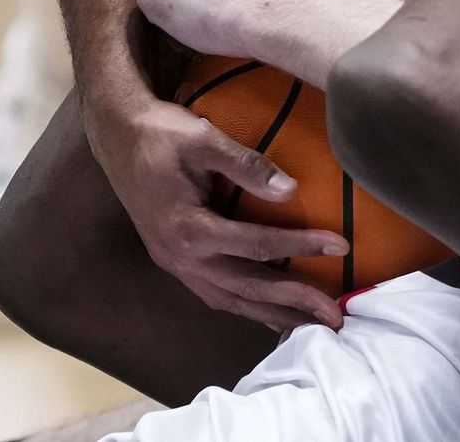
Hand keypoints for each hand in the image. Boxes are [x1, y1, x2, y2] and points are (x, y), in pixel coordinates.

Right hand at [89, 96, 349, 331]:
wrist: (118, 138)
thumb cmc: (163, 135)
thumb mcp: (204, 139)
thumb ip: (246, 165)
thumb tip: (290, 190)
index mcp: (188, 228)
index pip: (256, 245)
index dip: (301, 246)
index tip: (341, 246)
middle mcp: (181, 257)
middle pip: (247, 287)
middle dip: (294, 303)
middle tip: (336, 316)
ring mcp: (177, 264)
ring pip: (231, 300)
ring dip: (273, 315)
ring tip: (313, 326)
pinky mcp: (178, 262)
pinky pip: (217, 295)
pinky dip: (247, 308)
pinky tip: (271, 313)